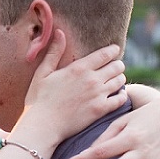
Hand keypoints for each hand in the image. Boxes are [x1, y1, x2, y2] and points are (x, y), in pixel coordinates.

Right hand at [22, 30, 127, 144]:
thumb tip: (59, 32)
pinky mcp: (100, 110)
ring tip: (115, 80)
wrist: (43, 125)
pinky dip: (120, 95)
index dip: (112, 50)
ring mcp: (98, 95)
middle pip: (117, 66)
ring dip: (119, 79)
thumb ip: (54, 52)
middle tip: (114, 67)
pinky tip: (115, 95)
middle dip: (117, 64)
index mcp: (79, 68)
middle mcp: (92, 80)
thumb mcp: (43, 73)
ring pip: (120, 81)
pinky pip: (120, 99)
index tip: (114, 50)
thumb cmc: (39, 99)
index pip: (105, 54)